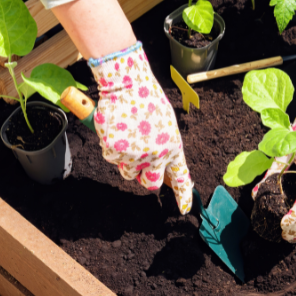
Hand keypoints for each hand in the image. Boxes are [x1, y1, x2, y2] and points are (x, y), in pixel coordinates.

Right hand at [88, 42, 192, 213]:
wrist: (127, 85)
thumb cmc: (147, 102)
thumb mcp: (166, 125)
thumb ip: (166, 147)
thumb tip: (163, 168)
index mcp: (174, 147)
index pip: (180, 177)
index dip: (182, 195)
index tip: (184, 209)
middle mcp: (157, 155)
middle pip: (150, 183)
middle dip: (145, 177)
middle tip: (141, 161)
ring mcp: (135, 155)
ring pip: (128, 172)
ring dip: (127, 161)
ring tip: (129, 136)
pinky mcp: (115, 151)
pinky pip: (111, 159)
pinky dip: (112, 148)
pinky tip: (117, 131)